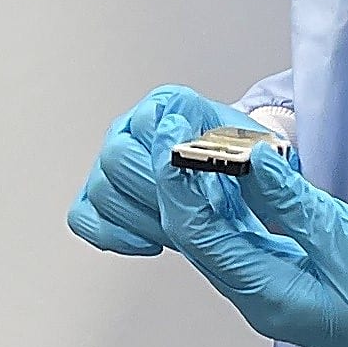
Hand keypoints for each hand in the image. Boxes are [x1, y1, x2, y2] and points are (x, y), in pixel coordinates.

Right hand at [67, 85, 256, 257]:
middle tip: (185, 213)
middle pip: (117, 158)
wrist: (240, 183)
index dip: (172, 159)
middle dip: (154, 196)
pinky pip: (83, 215)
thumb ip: (256, 157)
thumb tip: (258, 160)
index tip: (198, 181)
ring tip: (176, 230)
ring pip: (101, 190)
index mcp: (170, 105)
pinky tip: (148, 241)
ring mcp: (111, 161)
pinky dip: (111, 233)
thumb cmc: (248, 166)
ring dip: (141, 218)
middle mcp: (133, 126)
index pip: (151, 123)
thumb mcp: (264, 156)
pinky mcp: (99, 195)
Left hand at [156, 147, 347, 346]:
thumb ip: (292, 201)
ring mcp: (276, 292)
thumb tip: (248, 159)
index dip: (178, 188)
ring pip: (222, 239)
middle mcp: (261, 299)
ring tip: (192, 146)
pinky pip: (247, 241)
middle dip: (180, 188)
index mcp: (268, 297)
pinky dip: (234, 209)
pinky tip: (231, 176)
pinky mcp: (293, 280)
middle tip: (171, 135)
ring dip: (204, 196)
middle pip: (201, 240)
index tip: (167, 142)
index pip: (201, 238)